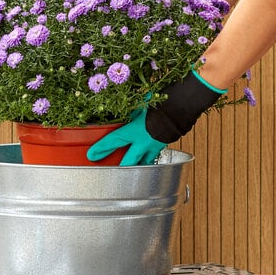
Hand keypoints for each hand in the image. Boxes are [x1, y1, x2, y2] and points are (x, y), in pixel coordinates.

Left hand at [87, 70, 224, 165]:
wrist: (184, 106)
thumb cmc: (162, 102)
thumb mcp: (141, 104)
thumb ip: (131, 111)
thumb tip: (124, 111)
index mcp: (135, 130)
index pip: (114, 141)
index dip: (101, 148)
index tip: (91, 156)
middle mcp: (144, 142)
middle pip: (129, 162)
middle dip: (119, 168)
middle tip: (111, 171)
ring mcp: (155, 146)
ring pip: (143, 163)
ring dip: (135, 167)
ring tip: (129, 171)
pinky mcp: (164, 146)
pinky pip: (153, 156)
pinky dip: (148, 158)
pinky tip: (145, 157)